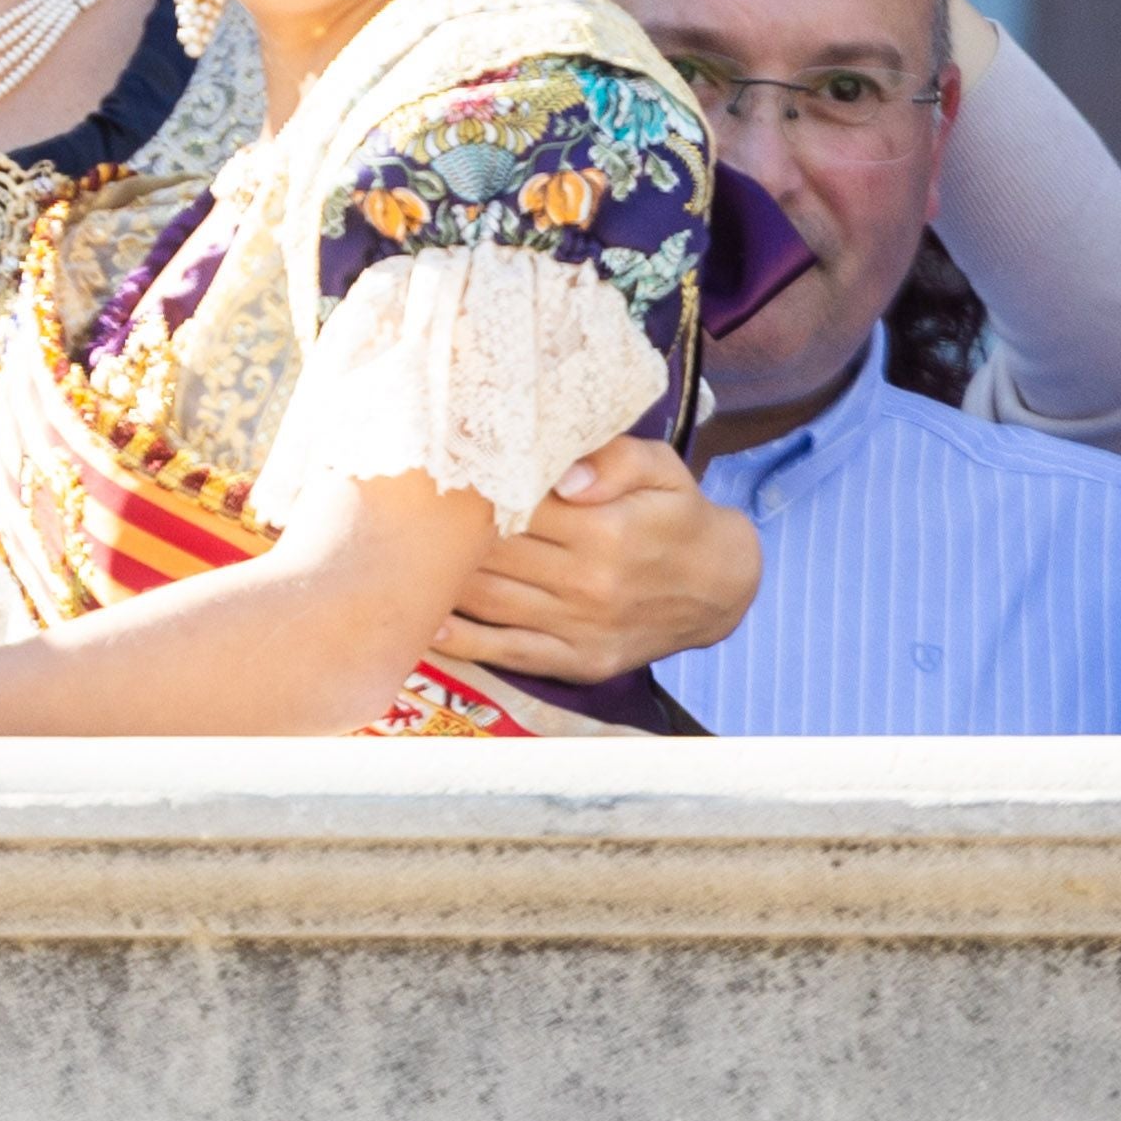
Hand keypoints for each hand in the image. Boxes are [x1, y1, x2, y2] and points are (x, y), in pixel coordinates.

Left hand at [429, 435, 758, 680]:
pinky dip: (465, 641)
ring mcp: (582, 628)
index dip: (474, 488)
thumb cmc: (678, 514)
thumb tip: (562, 472)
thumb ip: (615, 459)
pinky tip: (426, 622)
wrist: (721, 587)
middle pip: (495, 553)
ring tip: (398, 558)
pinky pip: (510, 652)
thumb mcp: (663, 470)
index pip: (519, 504)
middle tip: (399, 510)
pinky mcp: (580, 662)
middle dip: (444, 532)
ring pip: (491, 601)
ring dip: (440, 582)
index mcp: (607, 530)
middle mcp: (591, 583)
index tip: (435, 470)